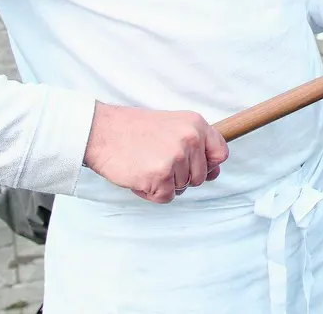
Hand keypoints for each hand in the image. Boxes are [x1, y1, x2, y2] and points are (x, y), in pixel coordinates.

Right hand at [81, 102, 228, 202]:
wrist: (101, 131)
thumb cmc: (133, 130)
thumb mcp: (172, 125)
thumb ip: (195, 145)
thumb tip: (214, 172)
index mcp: (196, 124)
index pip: (221, 153)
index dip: (208, 165)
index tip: (193, 166)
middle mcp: (190, 139)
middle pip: (200, 177)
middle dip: (180, 176)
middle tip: (157, 162)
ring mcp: (176, 158)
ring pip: (182, 188)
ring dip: (164, 184)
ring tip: (146, 166)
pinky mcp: (160, 176)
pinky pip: (166, 197)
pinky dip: (152, 193)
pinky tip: (139, 176)